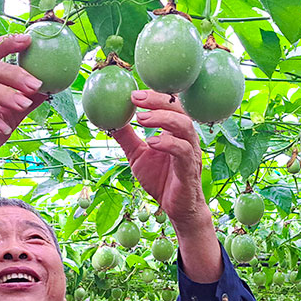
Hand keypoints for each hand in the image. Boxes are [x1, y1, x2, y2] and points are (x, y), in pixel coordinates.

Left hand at [112, 90, 221, 282]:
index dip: (154, 95)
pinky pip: (183, 151)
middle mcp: (186, 138)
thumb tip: (109, 119)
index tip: (133, 91)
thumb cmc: (161, 180)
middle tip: (135, 97)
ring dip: (163, 119)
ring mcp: (191, 153)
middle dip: (157, 100)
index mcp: (175, 131)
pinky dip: (168, 143)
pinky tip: (152, 141)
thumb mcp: (138, 156)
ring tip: (141, 118)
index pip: (170, 105)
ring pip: (184, 127)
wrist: (177, 209)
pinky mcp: (190, 169)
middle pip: (179, 109)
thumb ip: (128, 137)